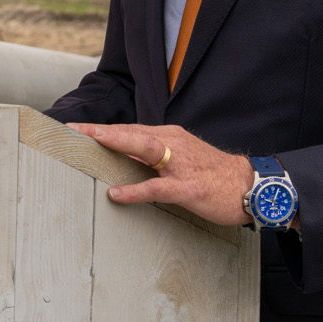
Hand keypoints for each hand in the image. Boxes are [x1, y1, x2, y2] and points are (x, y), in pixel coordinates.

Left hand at [68, 122, 280, 229]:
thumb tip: (122, 159)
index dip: (103, 129)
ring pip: (144, 149)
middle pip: (133, 132)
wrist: (250, 185)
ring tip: (89, 143)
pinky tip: (117, 193)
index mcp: (171, 137)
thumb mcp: (183, 158)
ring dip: (116, 143)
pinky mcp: (189, 187)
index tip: (76, 128)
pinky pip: (158, 187)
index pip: (131, 129)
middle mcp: (174, 144)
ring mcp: (182, 165)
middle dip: (101, 130)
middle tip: (72, 129)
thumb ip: (154, 158)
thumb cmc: (213, 174)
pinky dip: (136, 189)